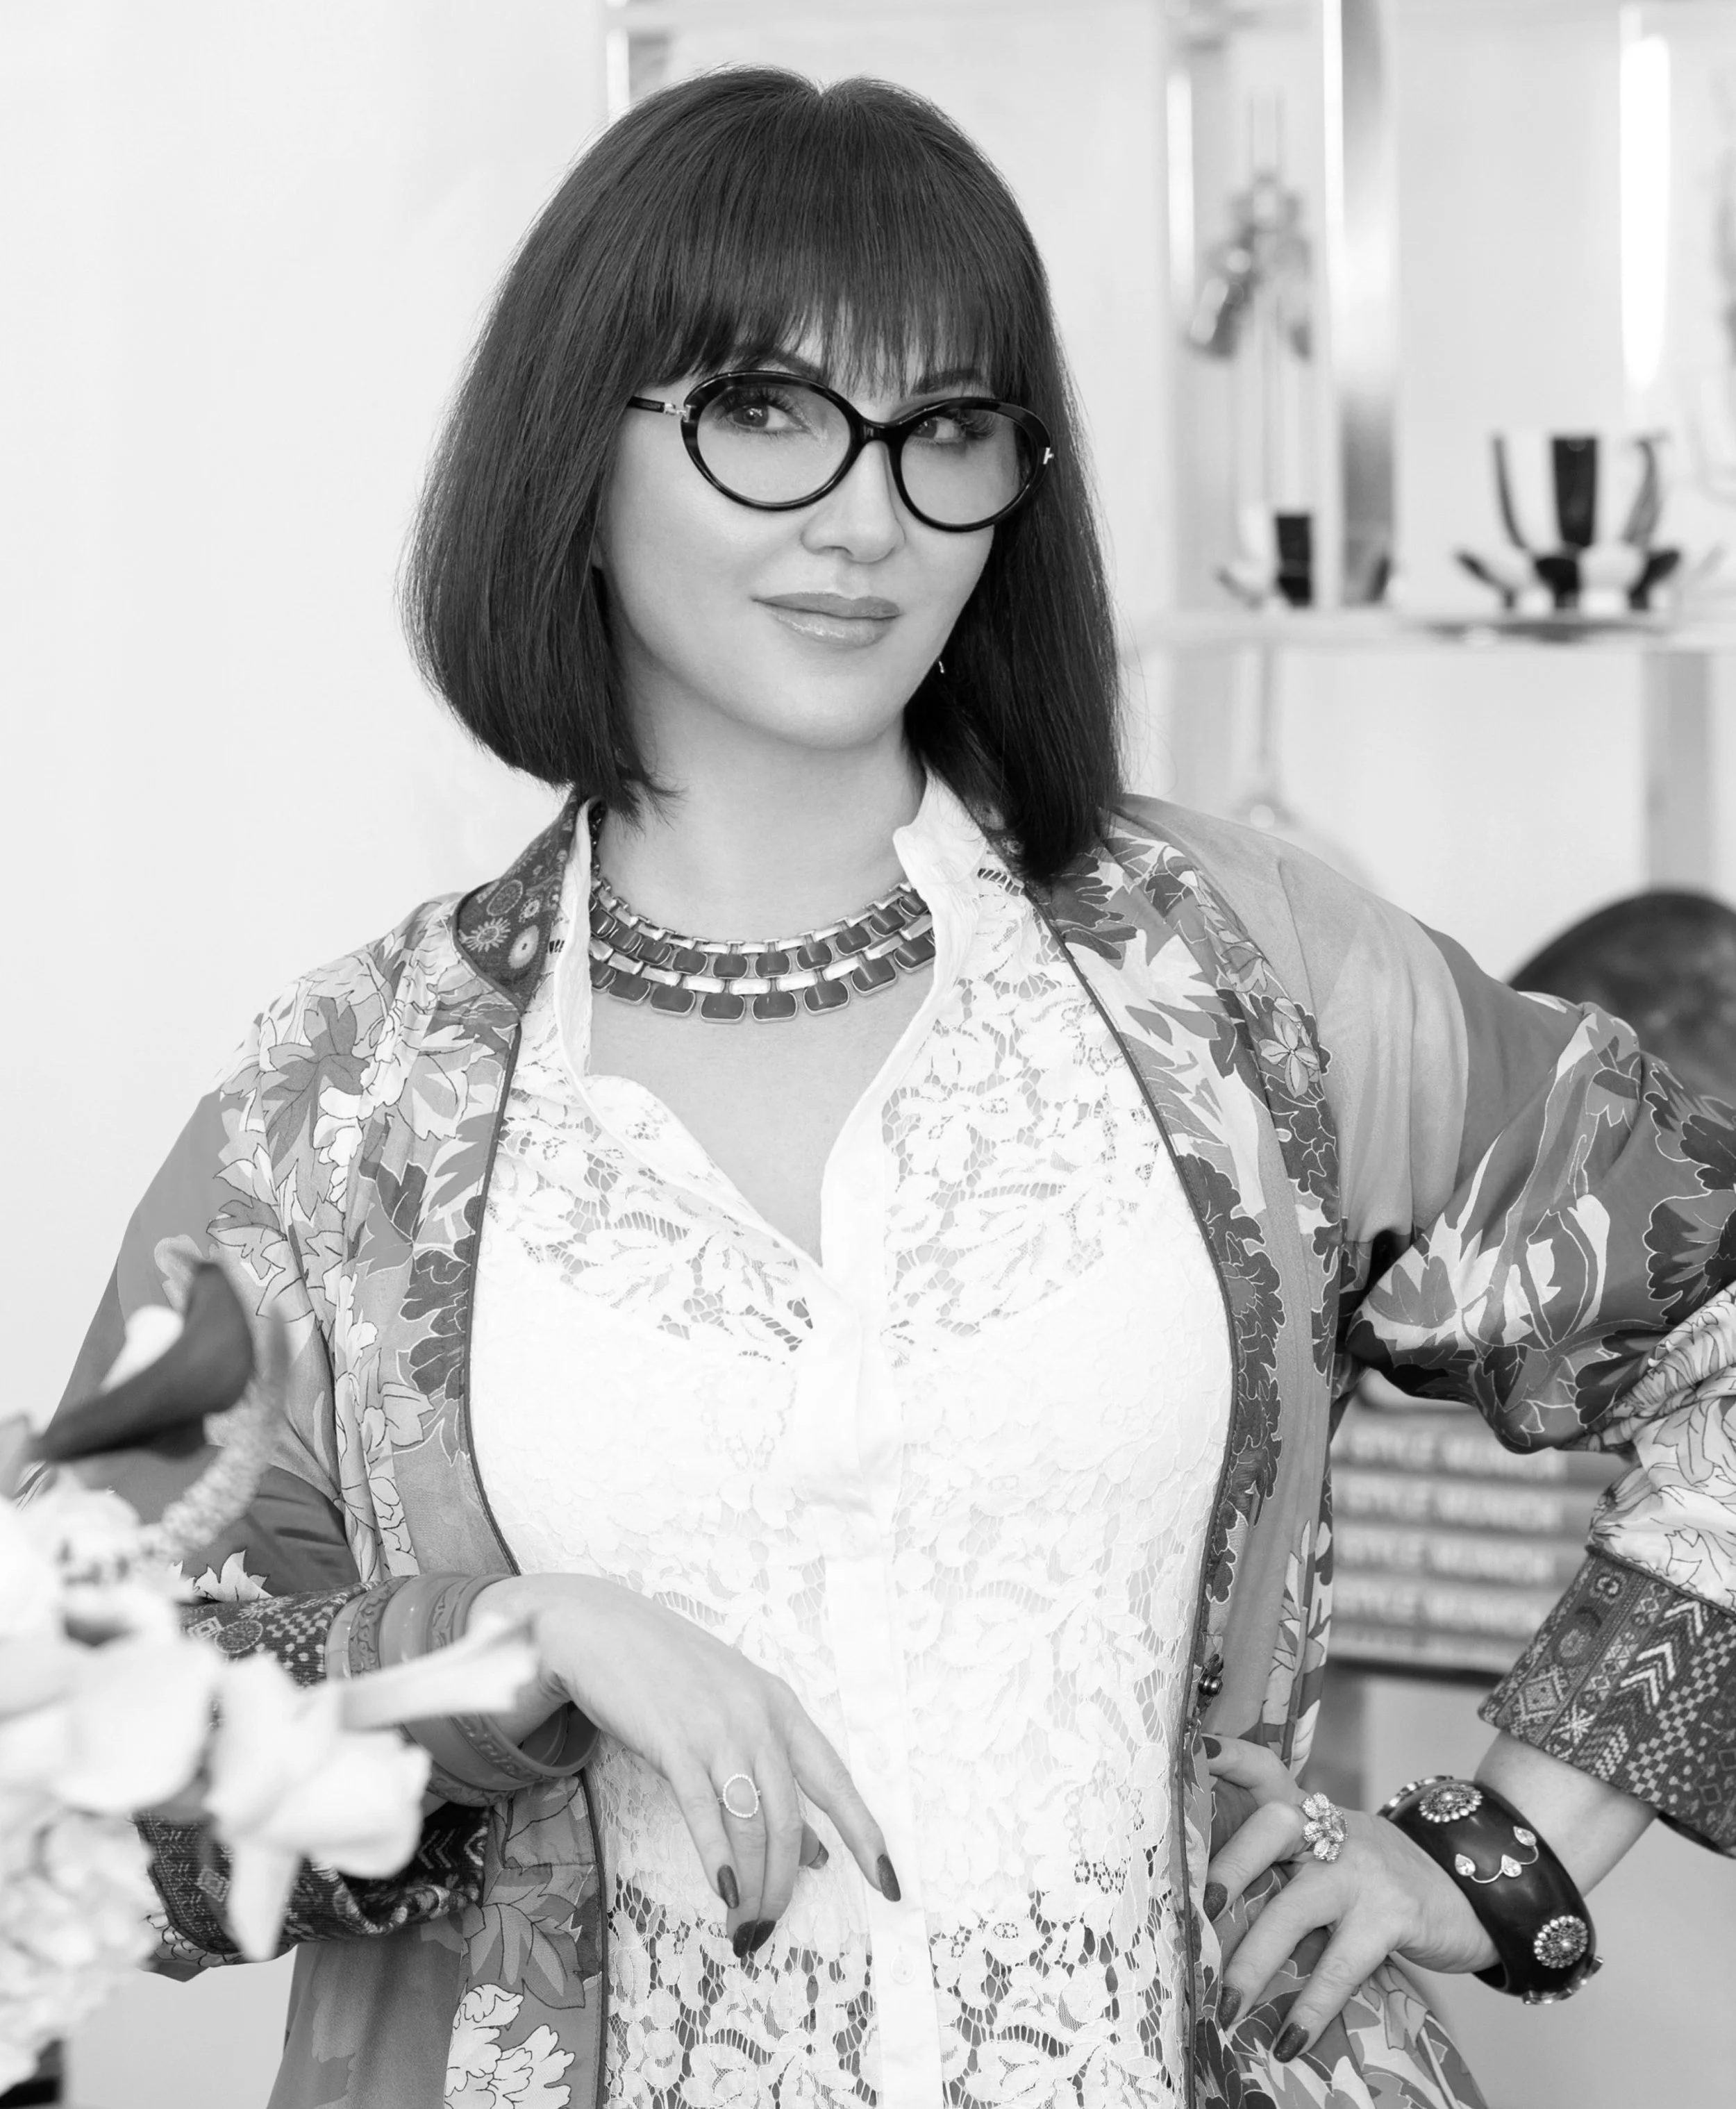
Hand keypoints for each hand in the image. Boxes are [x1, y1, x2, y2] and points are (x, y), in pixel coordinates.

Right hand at [478, 1575, 895, 1959]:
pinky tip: (724, 1892)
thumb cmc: (674, 1678)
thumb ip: (775, 1778)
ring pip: (752, 1823)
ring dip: (753, 1884)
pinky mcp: (673, 1742)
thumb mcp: (736, 1717)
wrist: (606, 1631)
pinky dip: (717, 1858)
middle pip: (789, 1817)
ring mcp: (718, 1729)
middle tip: (770, 1927)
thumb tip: (817, 1853)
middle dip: (784, 1883)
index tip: (890, 1886)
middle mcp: (759, 1718)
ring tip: (745, 1925)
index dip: (866, 1835)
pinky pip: (705, 1812)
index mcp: (783, 1709)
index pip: (836, 1782)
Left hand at [1204, 1736, 1496, 2060]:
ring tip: (1225, 2005)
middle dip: (1227, 1867)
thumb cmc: (1382, 1880)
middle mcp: (1333, 1832)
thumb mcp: (1337, 1852)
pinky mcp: (1391, 1916)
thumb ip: (1288, 1863)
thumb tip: (1213, 1909)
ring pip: (1294, 1909)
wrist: (1471, 1894)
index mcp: (1313, 1814)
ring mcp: (1362, 1872)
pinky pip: (1341, 1965)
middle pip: (1270, 1828)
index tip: (1198, 1753)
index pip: (1267, 1769)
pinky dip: (1312, 2008)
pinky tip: (1290, 2041)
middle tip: (1196, 1912)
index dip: (1232, 1759)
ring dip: (1253, 1962)